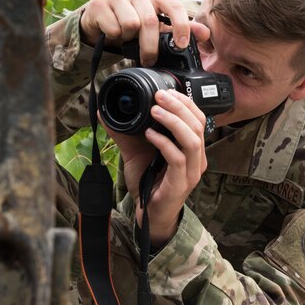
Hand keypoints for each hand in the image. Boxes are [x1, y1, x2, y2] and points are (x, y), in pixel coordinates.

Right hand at [78, 0, 209, 66]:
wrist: (100, 22)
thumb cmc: (134, 23)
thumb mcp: (160, 27)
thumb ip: (182, 29)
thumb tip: (205, 34)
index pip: (175, 6)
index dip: (181, 27)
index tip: (182, 45)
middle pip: (150, 21)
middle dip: (150, 46)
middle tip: (149, 59)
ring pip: (131, 24)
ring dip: (129, 38)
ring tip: (127, 36)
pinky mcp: (98, 3)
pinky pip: (113, 28)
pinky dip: (114, 36)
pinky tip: (113, 32)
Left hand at [103, 90, 207, 245]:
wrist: (148, 214)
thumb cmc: (148, 182)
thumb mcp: (135, 151)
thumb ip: (125, 132)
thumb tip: (105, 112)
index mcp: (192, 148)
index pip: (198, 119)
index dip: (185, 102)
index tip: (167, 91)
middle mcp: (197, 159)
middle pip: (198, 125)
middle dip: (179, 106)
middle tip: (159, 96)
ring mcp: (191, 172)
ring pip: (192, 140)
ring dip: (173, 122)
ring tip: (154, 111)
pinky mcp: (181, 183)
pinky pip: (177, 158)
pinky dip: (164, 143)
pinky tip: (149, 135)